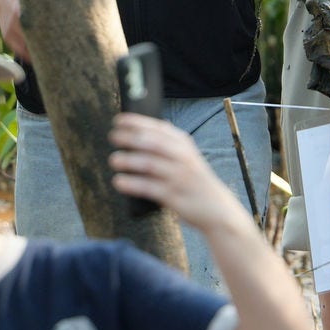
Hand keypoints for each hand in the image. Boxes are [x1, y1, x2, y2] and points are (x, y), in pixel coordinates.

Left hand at [109, 112, 242, 230]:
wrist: (216, 209)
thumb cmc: (196, 181)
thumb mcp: (188, 156)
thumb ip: (171, 142)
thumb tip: (152, 124)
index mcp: (184, 145)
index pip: (159, 128)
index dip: (137, 122)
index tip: (118, 120)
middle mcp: (182, 158)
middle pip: (153, 143)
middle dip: (131, 138)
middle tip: (113, 136)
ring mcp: (179, 178)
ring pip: (150, 164)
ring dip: (130, 160)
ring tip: (114, 159)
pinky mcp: (174, 197)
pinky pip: (150, 188)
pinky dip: (133, 184)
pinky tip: (119, 181)